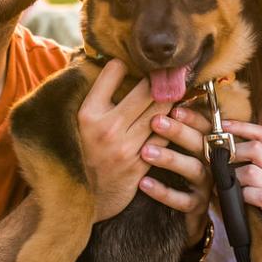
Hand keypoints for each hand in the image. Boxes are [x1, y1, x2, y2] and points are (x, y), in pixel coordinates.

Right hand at [77, 60, 172, 221]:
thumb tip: (118, 64)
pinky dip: (173, 124)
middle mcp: (107, 128)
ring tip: (180, 89)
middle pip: (147, 90)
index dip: (126, 63)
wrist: (83, 199)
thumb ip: (98, 95)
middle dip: (161, 79)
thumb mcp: (81, 122)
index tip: (137, 63)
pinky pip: (165, 136)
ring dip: (172, 100)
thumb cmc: (83, 153)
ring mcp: (126, 147)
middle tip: (172, 70)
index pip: (114, 71)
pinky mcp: (141, 163)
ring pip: (161, 112)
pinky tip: (179, 117)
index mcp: (88, 113)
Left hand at [139, 106, 213, 243]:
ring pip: (193, 169)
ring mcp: (207, 185)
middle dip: (179, 131)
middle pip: (201, 143)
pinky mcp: (198, 207)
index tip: (173, 107)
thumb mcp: (181, 148)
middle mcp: (212, 162)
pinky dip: (163, 191)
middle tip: (155, 120)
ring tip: (145, 151)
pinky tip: (142, 182)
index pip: (205, 125)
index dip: (192, 116)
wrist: (188, 215)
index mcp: (209, 144)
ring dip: (170, 159)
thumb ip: (174, 127)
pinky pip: (182, 200)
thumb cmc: (180, 171)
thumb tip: (152, 95)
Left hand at [222, 119, 261, 238]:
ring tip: (224, 188)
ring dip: (233, 178)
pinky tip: (237, 201)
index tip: (221, 125)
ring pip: (254, 172)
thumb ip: (230, 167)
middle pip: (258, 149)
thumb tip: (206, 145)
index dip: (241, 126)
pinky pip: (261, 196)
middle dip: (232, 151)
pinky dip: (244, 196)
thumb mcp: (239, 185)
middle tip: (217, 159)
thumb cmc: (249, 213)